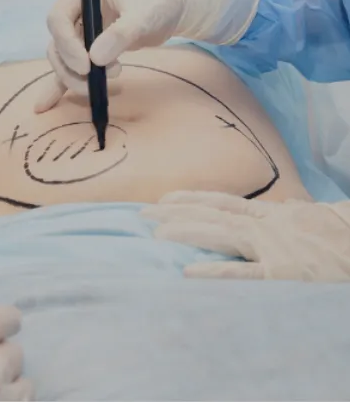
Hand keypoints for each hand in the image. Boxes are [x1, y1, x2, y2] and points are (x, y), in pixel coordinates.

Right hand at [35, 0, 260, 111]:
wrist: (173, 7)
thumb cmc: (159, 0)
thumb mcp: (144, 14)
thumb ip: (120, 34)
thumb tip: (95, 60)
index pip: (58, 19)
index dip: (67, 45)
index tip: (86, 66)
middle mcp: (77, 13)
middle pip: (57, 44)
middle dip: (70, 68)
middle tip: (93, 83)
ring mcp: (82, 34)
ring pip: (63, 60)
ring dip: (74, 79)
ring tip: (101, 87)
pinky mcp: (90, 52)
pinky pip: (73, 69)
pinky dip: (66, 86)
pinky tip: (50, 105)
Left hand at [141, 191, 349, 281]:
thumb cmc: (339, 234)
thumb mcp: (309, 215)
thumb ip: (287, 212)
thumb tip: (276, 207)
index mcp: (268, 215)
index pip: (220, 203)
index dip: (190, 199)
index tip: (164, 199)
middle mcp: (263, 226)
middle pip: (210, 215)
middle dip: (175, 214)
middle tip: (143, 214)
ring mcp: (270, 248)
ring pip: (220, 235)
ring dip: (186, 233)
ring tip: (156, 236)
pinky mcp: (281, 274)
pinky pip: (243, 273)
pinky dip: (215, 271)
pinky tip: (188, 273)